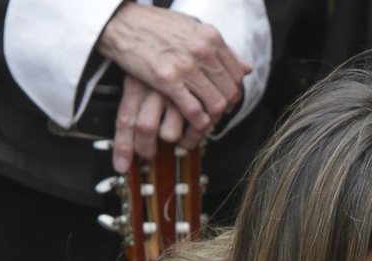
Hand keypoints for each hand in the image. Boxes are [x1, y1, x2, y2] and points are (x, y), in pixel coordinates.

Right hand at [99, 4, 249, 169]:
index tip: (226, 100)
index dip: (234, 92)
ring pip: (216, 104)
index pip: (237, 74)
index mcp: (211, 37)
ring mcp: (186, 66)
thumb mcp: (194, 29)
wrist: (124, 23)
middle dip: (225, 109)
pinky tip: (193, 125)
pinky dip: (197, 124)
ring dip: (212, 119)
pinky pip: (194, 111)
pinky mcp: (169, 81)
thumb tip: (247, 68)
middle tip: (215, 115)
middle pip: (229, 92)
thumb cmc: (157, 27)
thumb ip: (220, 49)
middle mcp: (202, 51)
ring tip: (205, 122)